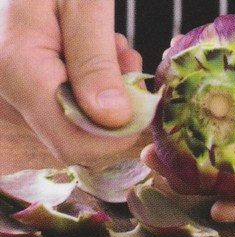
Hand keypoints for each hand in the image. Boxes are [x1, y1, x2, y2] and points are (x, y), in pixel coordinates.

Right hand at [0, 0, 141, 165]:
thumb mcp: (82, 5)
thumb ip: (95, 62)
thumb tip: (114, 119)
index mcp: (20, 73)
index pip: (72, 143)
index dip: (115, 136)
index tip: (140, 103)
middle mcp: (10, 96)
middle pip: (79, 134)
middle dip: (116, 106)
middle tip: (125, 60)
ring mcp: (16, 97)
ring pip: (77, 119)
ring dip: (107, 91)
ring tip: (110, 48)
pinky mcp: (25, 92)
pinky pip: (66, 104)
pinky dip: (91, 85)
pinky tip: (96, 53)